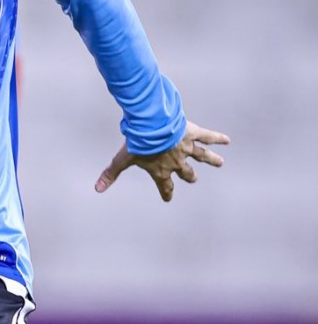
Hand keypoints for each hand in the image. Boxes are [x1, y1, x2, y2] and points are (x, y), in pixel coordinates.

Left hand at [95, 120, 229, 201]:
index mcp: (161, 169)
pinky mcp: (193, 133)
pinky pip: (208, 136)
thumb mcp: (122, 159)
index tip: (167, 197)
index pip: (164, 186)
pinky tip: (227, 140)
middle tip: (193, 178)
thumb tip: (96, 189)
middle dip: (190, 176)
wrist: (151, 126)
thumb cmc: (137, 143)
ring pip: (203, 156)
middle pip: (187, 173)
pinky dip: (218, 138)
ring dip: (212, 160)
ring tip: (220, 163)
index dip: (166, 192)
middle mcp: (177, 161)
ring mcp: (186, 147)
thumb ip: (110, 174)